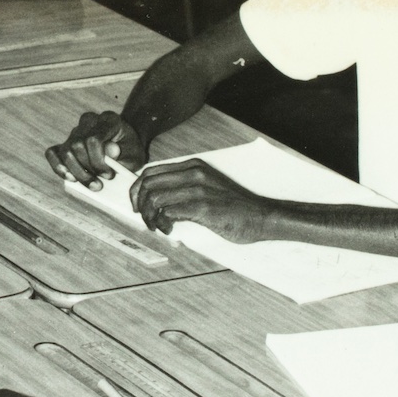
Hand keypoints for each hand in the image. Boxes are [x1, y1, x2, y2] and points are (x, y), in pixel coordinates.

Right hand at [45, 111, 147, 187]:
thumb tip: (110, 153)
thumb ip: (125, 156)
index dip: (98, 161)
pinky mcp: (66, 142)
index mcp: (109, 119)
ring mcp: (76, 131)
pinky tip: (69, 178)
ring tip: (91, 185)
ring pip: (66, 151)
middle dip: (87, 169)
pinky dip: (57, 166)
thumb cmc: (130, 150)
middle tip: (100, 184)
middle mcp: (89, 121)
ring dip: (77, 173)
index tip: (109, 176)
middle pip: (77, 145)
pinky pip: (52, 152)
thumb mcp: (135, 155)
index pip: (93, 139)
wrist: (126, 143)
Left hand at [130, 158, 273, 241]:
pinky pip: (168, 212)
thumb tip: (157, 199)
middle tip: (144, 219)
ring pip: (154, 198)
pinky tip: (169, 230)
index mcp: (193, 166)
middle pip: (148, 183)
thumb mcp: (208, 187)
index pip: (152, 171)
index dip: (137, 189)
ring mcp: (198, 189)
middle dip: (139, 204)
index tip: (136, 205)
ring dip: (150, 216)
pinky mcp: (203, 206)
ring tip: (158, 227)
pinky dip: (162, 224)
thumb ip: (185, 187)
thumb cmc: (235, 207)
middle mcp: (194, 173)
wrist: (261, 216)